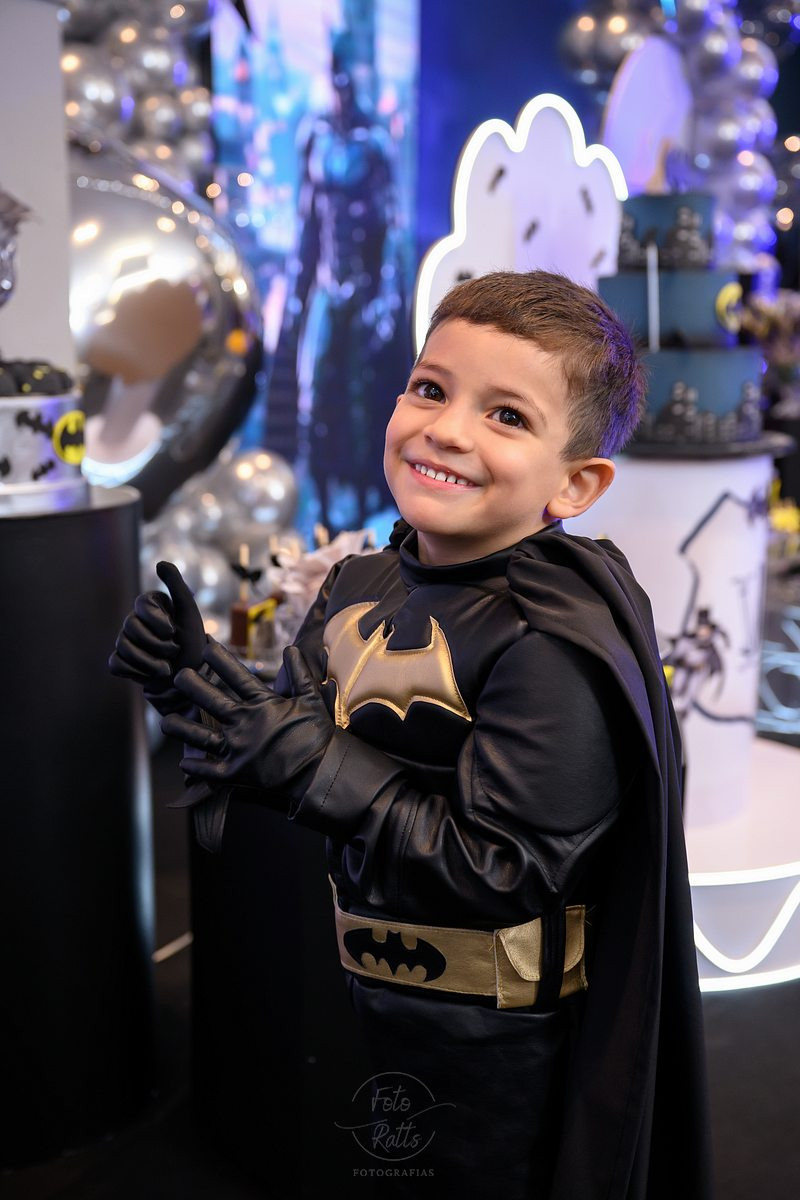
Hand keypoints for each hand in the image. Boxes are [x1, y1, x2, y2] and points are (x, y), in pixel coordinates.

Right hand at [108, 561, 206, 709]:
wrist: (191, 677)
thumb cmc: (193, 642)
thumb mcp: (189, 613)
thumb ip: (177, 586)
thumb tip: (160, 562)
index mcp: (150, 605)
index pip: (141, 604)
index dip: (158, 621)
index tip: (173, 631)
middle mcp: (135, 619)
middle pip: (130, 627)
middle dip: (157, 644)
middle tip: (175, 651)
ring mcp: (125, 640)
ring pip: (123, 647)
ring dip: (150, 662)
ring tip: (166, 667)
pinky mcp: (121, 661)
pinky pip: (116, 664)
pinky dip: (136, 672)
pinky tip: (150, 674)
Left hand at [162, 639, 332, 797]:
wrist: (320, 771)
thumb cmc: (316, 734)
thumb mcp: (310, 699)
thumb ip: (299, 673)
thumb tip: (291, 648)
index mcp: (262, 704)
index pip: (237, 676)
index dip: (220, 660)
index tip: (206, 647)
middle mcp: (244, 723)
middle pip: (211, 701)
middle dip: (192, 686)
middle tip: (178, 675)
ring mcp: (238, 749)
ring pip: (201, 737)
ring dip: (181, 728)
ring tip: (164, 721)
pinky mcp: (237, 772)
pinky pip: (210, 771)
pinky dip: (195, 767)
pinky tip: (183, 762)